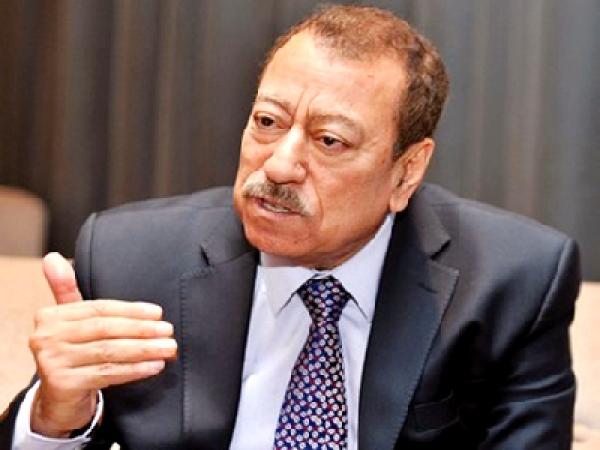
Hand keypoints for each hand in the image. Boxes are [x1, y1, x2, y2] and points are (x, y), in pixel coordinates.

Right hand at [29, 252, 176, 436]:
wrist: (59, 399)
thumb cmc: (72, 352)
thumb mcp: (69, 320)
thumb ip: (67, 289)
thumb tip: (53, 258)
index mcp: (49, 316)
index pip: (98, 309)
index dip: (131, 310)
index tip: (158, 313)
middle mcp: (46, 338)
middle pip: (105, 329)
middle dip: (141, 330)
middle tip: (168, 331)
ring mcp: (52, 363)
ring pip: (108, 352)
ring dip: (143, 350)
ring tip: (168, 349)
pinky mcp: (63, 386)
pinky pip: (107, 374)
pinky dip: (133, 370)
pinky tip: (154, 366)